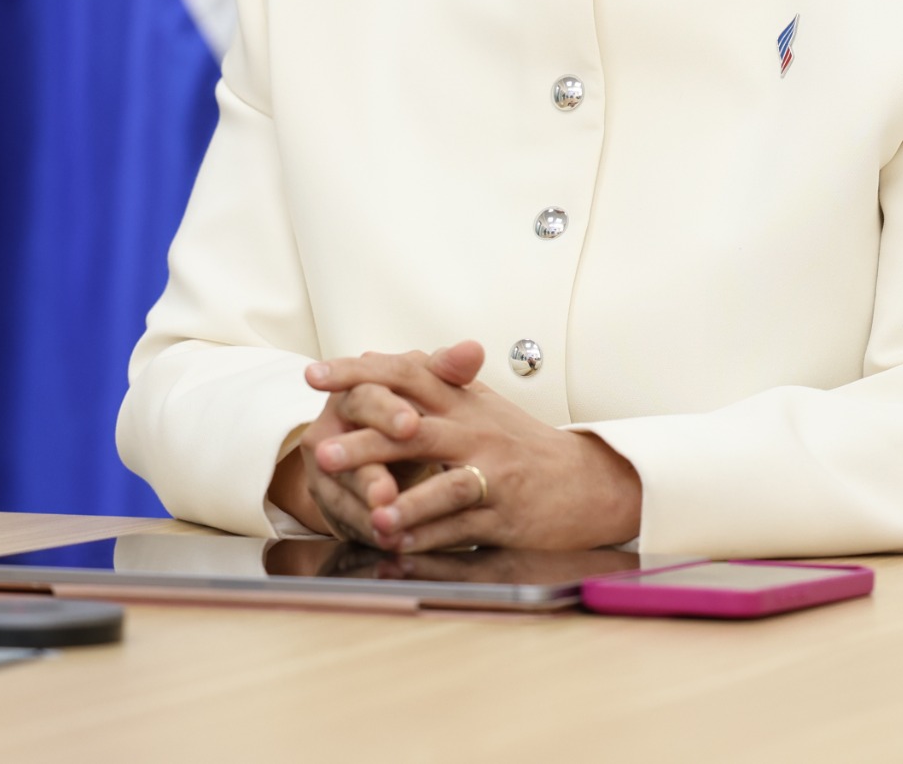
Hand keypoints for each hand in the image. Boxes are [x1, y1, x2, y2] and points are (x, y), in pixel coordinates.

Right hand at [275, 349, 472, 541]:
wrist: (387, 459)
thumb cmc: (411, 418)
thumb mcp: (431, 394)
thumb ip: (450, 373)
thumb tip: (473, 349)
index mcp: (362, 385)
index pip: (367, 386)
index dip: (388, 407)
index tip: (411, 424)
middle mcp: (338, 418)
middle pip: (347, 432)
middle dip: (369, 448)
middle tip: (390, 473)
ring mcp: (327, 458)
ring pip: (342, 475)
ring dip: (365, 490)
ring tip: (385, 505)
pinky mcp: (327, 495)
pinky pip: (343, 511)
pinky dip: (365, 524)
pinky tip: (384, 535)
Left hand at [302, 340, 642, 551]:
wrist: (587, 481)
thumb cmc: (524, 446)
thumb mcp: (480, 406)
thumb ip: (430, 385)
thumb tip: (373, 360)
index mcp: (464, 401)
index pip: (407, 375)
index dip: (359, 373)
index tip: (314, 375)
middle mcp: (477, 432)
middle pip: (416, 431)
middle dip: (366, 443)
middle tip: (323, 453)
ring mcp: (492, 474)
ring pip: (443, 485)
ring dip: (403, 500)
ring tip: (368, 513)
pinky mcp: (506, 514)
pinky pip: (462, 526)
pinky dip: (429, 536)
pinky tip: (400, 543)